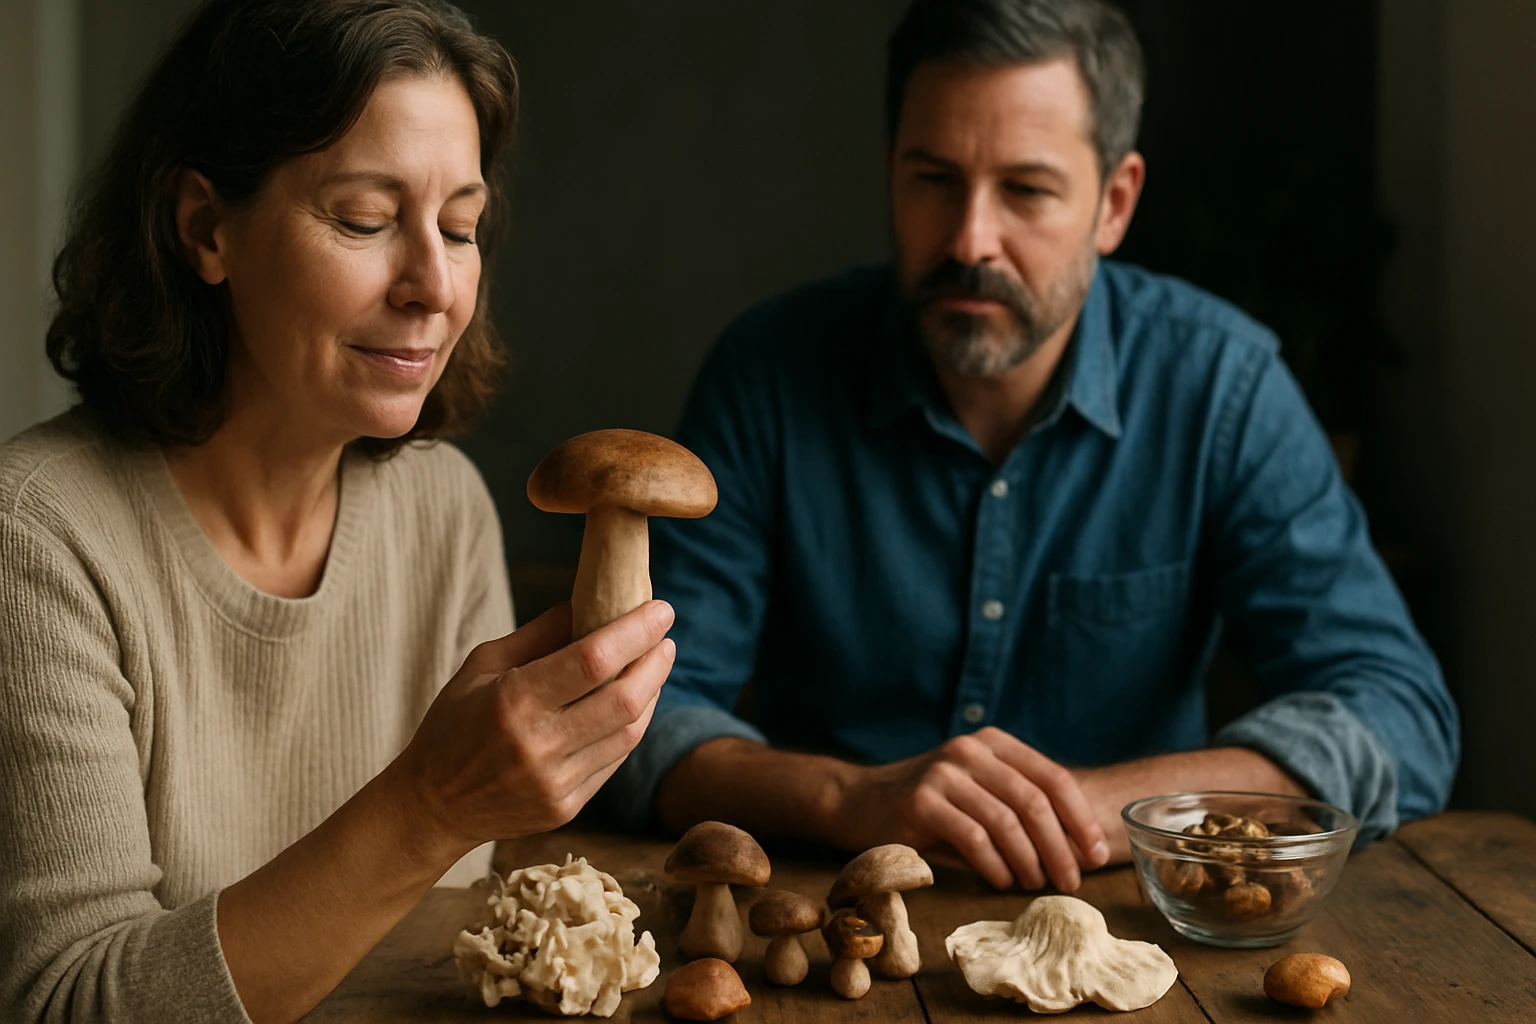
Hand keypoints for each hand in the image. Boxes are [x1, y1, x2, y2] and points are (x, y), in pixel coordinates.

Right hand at [389, 600, 675, 857]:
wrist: (432, 806)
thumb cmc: (454, 724)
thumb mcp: (482, 666)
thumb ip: (539, 634)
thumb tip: (588, 602)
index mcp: (513, 701)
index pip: (593, 660)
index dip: (635, 632)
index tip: (660, 609)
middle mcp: (538, 745)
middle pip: (623, 699)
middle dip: (655, 661)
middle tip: (664, 637)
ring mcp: (555, 782)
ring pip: (628, 732)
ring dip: (651, 693)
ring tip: (654, 665)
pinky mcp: (566, 807)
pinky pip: (615, 760)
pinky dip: (631, 726)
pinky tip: (634, 703)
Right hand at [831, 727, 1109, 891]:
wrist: (858, 802)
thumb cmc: (929, 809)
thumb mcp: (977, 795)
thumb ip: (1018, 809)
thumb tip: (1076, 851)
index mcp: (993, 744)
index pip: (1053, 778)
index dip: (1081, 818)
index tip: (1098, 854)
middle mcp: (970, 750)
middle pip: (1035, 801)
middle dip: (1061, 847)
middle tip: (1072, 881)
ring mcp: (944, 772)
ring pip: (1007, 821)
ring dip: (1029, 861)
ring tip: (1034, 885)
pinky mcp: (920, 800)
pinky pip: (973, 837)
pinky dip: (994, 865)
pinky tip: (1001, 881)